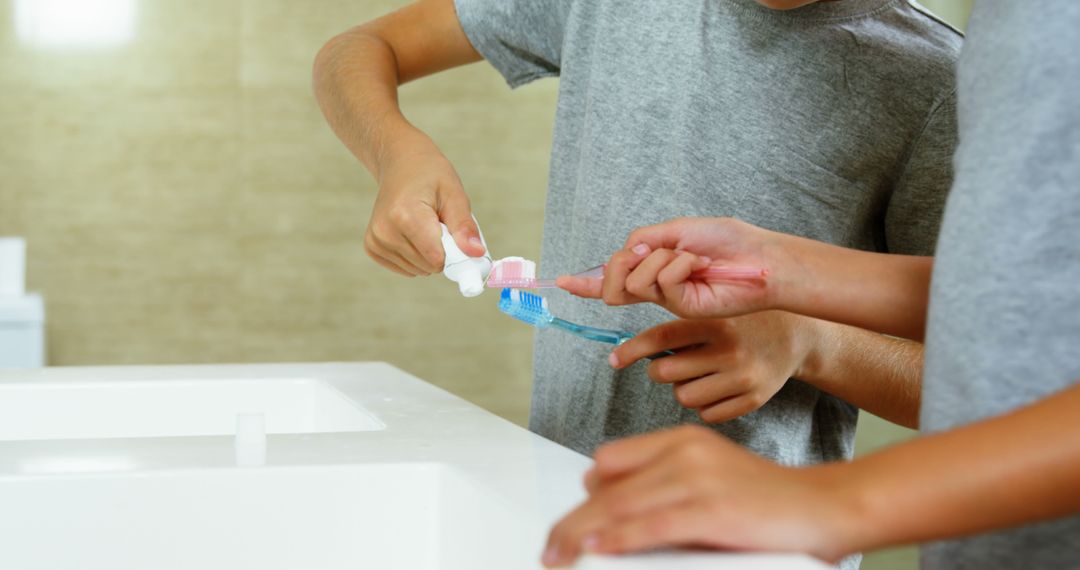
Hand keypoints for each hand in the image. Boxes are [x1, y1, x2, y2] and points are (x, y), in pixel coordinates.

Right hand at [364, 130, 484, 275]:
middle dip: (441, 251)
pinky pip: (405, 268)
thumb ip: (464, 227)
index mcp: (404, 216)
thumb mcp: (454, 194)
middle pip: (428, 266)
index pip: (436, 259)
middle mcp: (385, 231)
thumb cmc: (430, 175)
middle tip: (438, 223)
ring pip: (417, 271)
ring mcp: (376, 240)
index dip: (452, 250)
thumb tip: (477, 254)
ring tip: (424, 225)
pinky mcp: (372, 247)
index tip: (453, 231)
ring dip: (428, 254)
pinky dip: (415, 256)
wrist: (400, 163)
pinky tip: (412, 233)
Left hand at [541, 426, 858, 566]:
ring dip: (581, 534)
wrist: (827, 506)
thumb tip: (613, 515)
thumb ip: (664, 490)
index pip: (608, 463)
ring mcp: (697, 478)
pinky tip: (597, 550)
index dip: (585, 497)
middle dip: (570, 521)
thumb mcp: (708, 481)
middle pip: (605, 486)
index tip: (567, 525)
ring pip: (618, 507)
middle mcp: (683, 451)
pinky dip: (619, 540)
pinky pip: (651, 525)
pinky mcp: (711, 510)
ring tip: (559, 555)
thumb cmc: (768, 503)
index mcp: (679, 440)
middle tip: (550, 548)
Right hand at [557, 217, 792, 317]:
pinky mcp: (681, 308)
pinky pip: (660, 281)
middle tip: (652, 251)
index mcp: (654, 267)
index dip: (586, 281)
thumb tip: (624, 256)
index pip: (614, 278)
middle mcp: (656, 286)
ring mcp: (667, 299)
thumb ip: (645, 240)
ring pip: (634, 279)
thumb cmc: (728, 242)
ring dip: (663, 258)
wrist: (760, 259)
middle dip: (622, 261)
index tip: (562, 281)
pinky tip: (700, 266)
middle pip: (614, 279)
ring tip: (693, 259)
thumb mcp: (678, 230)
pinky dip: (678, 265)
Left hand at [610, 312, 817, 422]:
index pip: (660, 339)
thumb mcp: (714, 312)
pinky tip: (717, 388)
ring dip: (683, 388)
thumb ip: (678, 328)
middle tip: (671, 364)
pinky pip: (707, 414)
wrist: (796, 336)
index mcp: (715, 322)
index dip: (631, 350)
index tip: (614, 359)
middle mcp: (730, 350)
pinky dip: (705, 403)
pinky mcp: (754, 400)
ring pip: (684, 397)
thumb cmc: (742, 323)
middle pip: (666, 373)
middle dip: (660, 370)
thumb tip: (627, 350)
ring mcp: (744, 377)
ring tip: (699, 375)